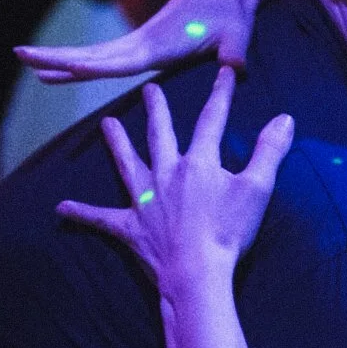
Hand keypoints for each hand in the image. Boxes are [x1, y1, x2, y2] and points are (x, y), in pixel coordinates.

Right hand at [17, 0, 294, 81]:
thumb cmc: (235, 14)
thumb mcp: (239, 34)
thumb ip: (235, 53)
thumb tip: (234, 70)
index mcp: (160, 45)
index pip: (119, 60)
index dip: (92, 65)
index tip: (64, 65)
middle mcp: (143, 44)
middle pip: (93, 55)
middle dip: (58, 57)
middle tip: (21, 56)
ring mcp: (139, 44)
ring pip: (93, 55)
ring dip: (59, 59)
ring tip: (26, 61)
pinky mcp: (143, 46)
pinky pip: (104, 58)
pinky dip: (79, 63)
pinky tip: (58, 72)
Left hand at [56, 66, 293, 292]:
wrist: (196, 274)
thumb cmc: (228, 234)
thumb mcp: (257, 190)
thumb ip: (269, 151)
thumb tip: (284, 119)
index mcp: (198, 163)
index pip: (211, 121)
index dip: (220, 95)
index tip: (224, 73)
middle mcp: (166, 175)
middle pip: (160, 135)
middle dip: (156, 110)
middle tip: (148, 91)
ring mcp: (144, 201)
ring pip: (128, 165)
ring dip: (118, 144)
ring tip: (108, 125)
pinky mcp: (130, 228)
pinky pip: (101, 218)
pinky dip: (82, 213)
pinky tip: (61, 206)